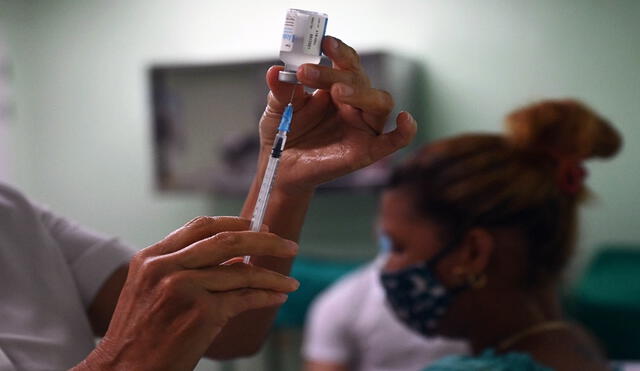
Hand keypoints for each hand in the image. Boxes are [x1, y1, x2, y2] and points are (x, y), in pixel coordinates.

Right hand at [75, 217, 298, 370]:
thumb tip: (233, 257)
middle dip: (265, 240)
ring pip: (241, 272)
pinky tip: (277, 297)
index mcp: (151, 257)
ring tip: (290, 281)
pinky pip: (244, 298)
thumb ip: (181, 266)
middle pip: (227, 241)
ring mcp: (183, 288)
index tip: (258, 225)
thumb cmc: (140, 334)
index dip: (234, 223)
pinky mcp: (201, 312)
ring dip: (272, 276)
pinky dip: (266, 297)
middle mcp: (165, 267)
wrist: (126, 369)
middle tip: (288, 244)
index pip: (200, 227)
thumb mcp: (149, 289)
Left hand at [259, 36, 416, 193]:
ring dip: (361, 93)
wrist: (281, 168)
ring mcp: (362, 126)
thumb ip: (281, 90)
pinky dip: (405, 131)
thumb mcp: (277, 108)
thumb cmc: (283, 133)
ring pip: (379, 102)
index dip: (339, 51)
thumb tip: (276, 71)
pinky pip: (394, 141)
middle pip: (359, 80)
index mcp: (335, 87)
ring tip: (337, 90)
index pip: (346, 63)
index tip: (323, 42)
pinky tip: (405, 119)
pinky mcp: (368, 151)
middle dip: (335, 72)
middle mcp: (354, 104)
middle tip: (307, 72)